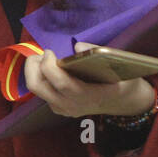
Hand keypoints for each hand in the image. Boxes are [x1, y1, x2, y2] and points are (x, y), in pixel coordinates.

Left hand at [24, 42, 155, 118]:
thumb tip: (77, 47)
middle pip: (37, 86)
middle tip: (41, 53)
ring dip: (35, 71)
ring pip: (36, 89)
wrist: (125, 102)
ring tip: (45, 59)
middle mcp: (72, 105)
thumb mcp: (119, 65)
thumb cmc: (123, 80)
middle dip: (32, 66)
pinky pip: (41, 92)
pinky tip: (51, 69)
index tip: (50, 51)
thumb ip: (98, 53)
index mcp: (88, 96)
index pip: (61, 83)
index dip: (49, 65)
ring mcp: (63, 109)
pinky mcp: (58, 108)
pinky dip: (40, 77)